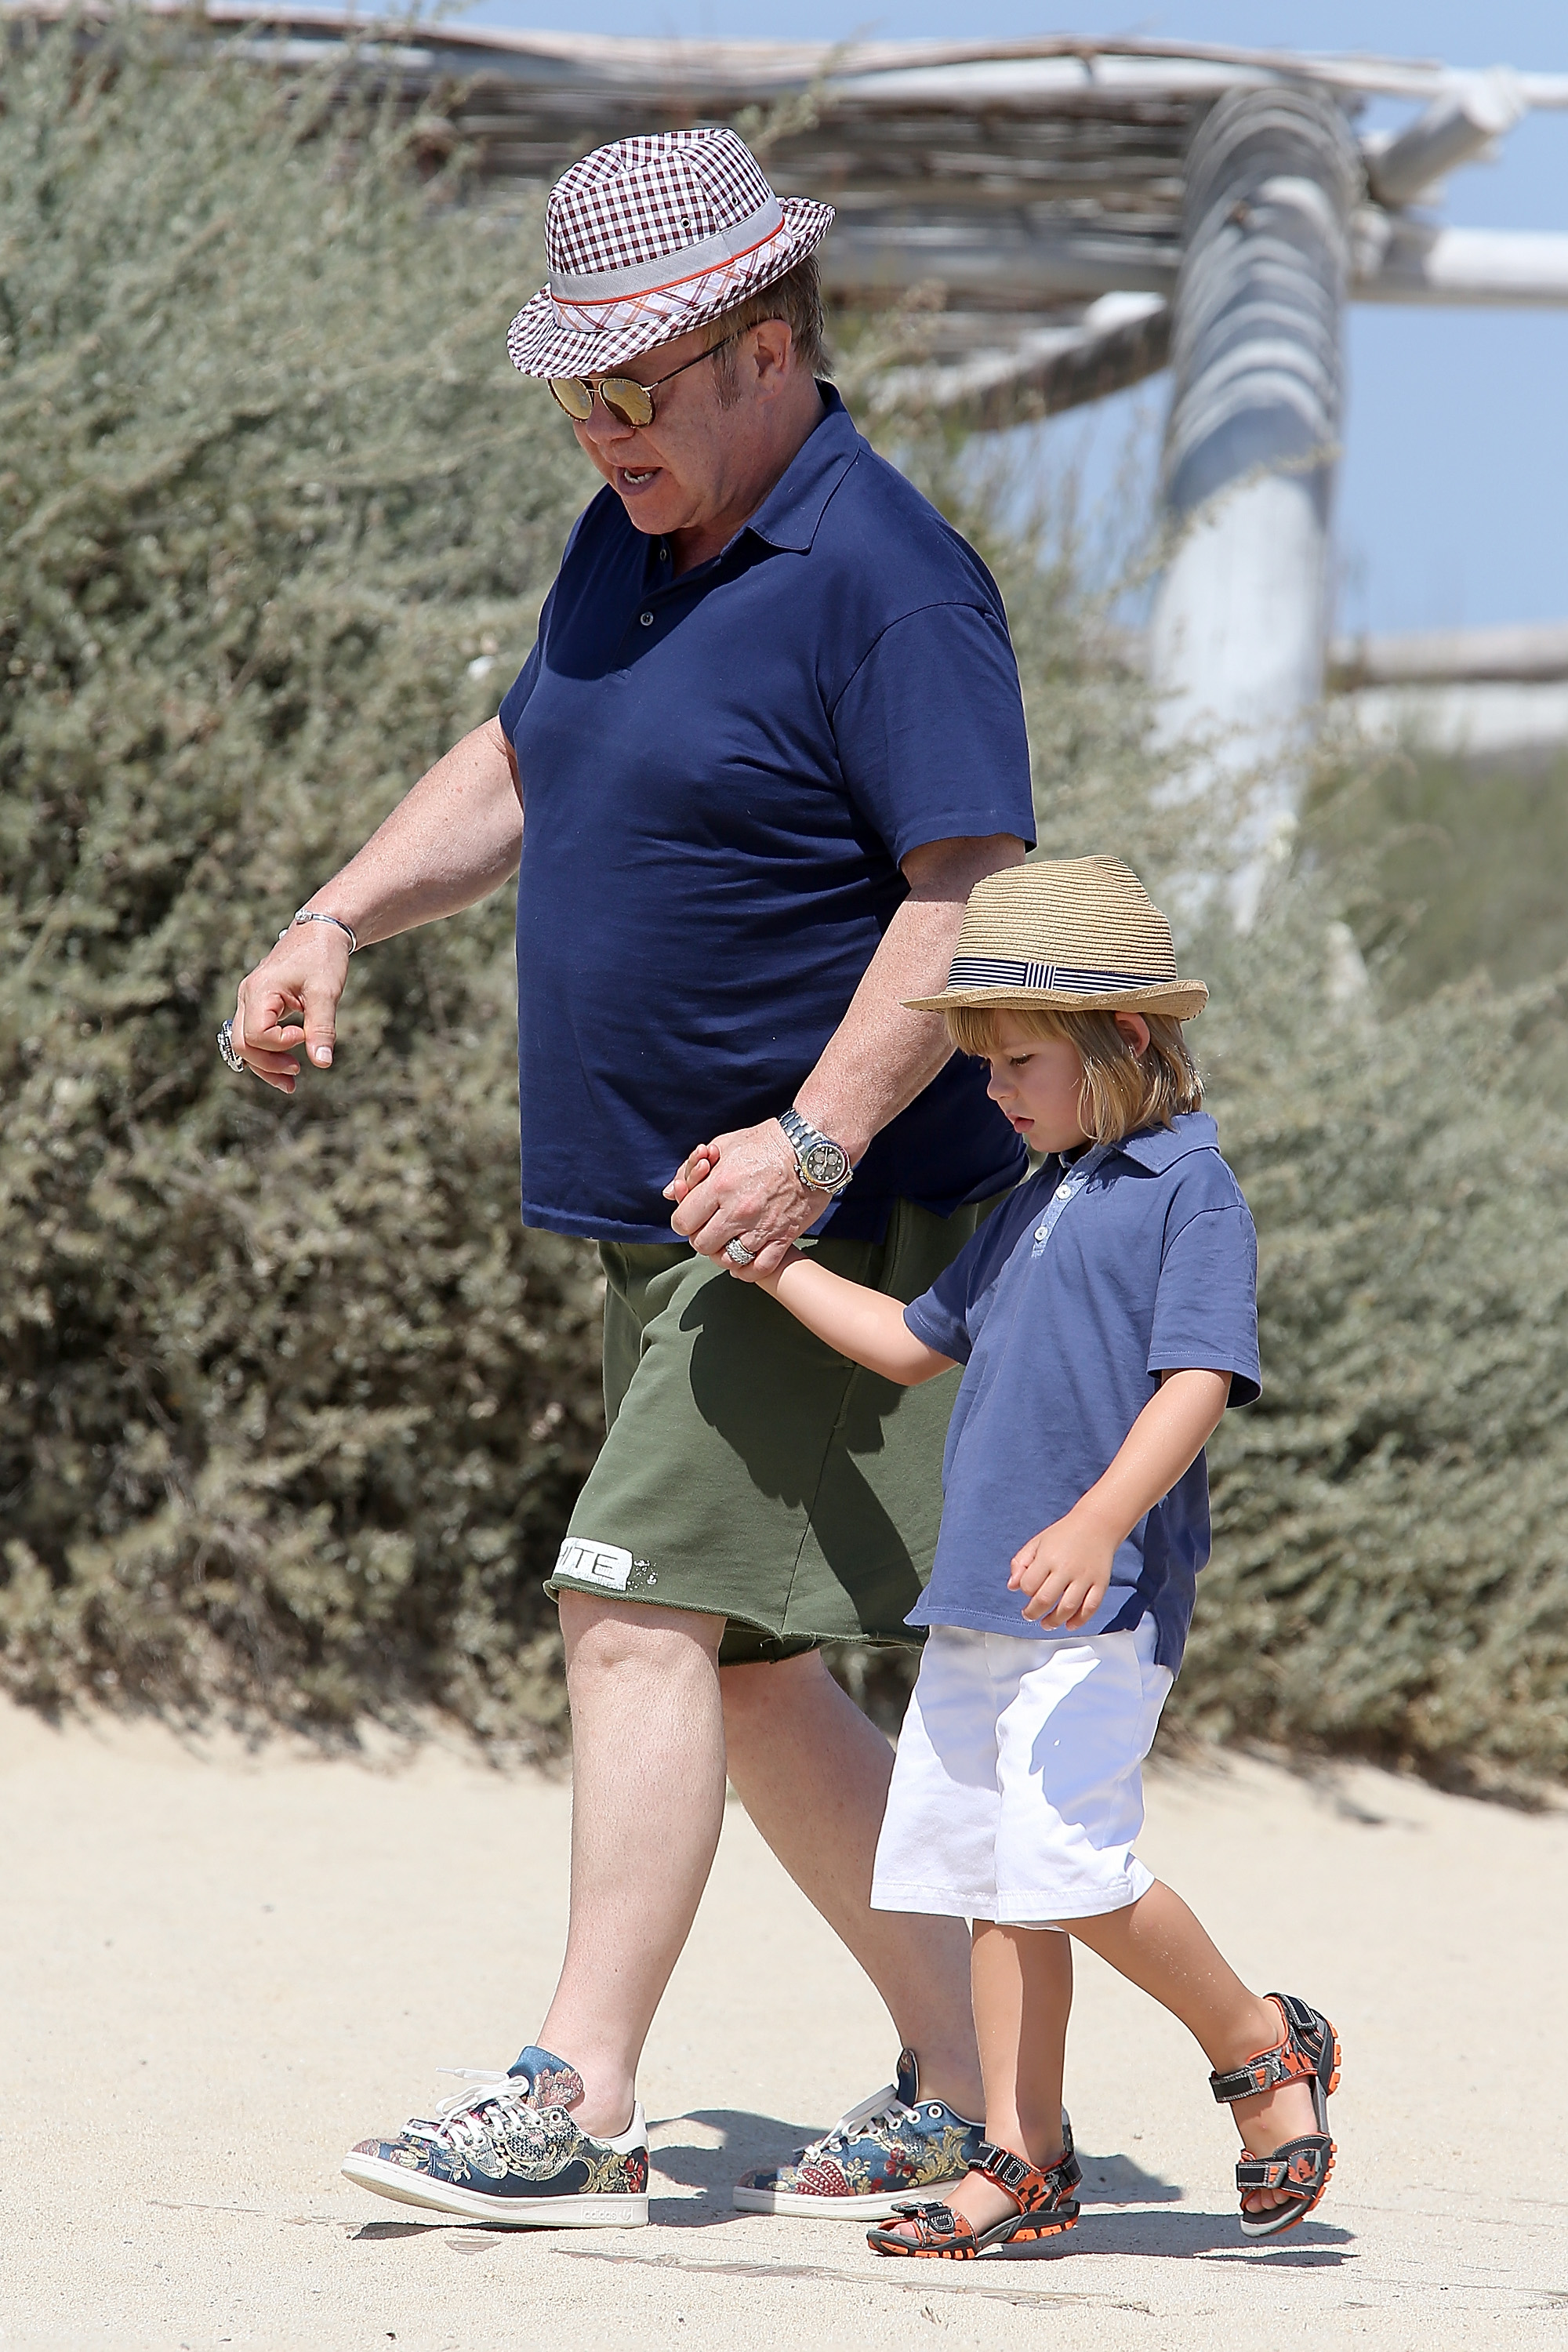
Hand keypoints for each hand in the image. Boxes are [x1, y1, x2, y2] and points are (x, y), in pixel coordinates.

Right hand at [227, 922, 351, 1094]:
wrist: (321, 931)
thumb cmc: (323, 957)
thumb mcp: (326, 992)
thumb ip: (322, 1028)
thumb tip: (322, 1063)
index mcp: (259, 990)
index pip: (256, 1034)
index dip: (281, 1044)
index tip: (305, 1034)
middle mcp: (247, 996)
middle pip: (242, 1043)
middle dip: (267, 1064)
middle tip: (297, 1073)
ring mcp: (250, 1001)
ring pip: (244, 1043)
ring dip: (265, 1065)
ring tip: (292, 1082)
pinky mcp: (259, 1005)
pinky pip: (254, 1035)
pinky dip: (268, 1053)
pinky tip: (287, 1065)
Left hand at [663, 1119, 823, 1275]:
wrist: (812, 1149)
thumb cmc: (766, 1143)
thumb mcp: (724, 1145)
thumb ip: (692, 1169)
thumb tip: (670, 1193)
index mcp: (719, 1186)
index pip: (683, 1222)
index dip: (685, 1221)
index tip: (694, 1216)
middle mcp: (737, 1210)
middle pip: (702, 1244)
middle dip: (702, 1238)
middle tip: (711, 1229)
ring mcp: (760, 1227)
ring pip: (728, 1260)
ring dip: (724, 1254)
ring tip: (728, 1242)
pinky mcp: (783, 1237)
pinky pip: (759, 1268)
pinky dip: (748, 1270)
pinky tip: (745, 1259)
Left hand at [1009, 1508, 1116, 1629]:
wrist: (1097, 1524)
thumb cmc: (1064, 1534)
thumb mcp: (1037, 1542)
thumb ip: (1021, 1563)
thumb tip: (1012, 1586)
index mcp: (1048, 1557)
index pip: (1029, 1585)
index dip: (1025, 1592)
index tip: (1027, 1593)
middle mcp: (1067, 1568)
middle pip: (1045, 1599)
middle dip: (1033, 1613)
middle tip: (1030, 1615)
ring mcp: (1085, 1577)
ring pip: (1068, 1608)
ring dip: (1054, 1621)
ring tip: (1047, 1624)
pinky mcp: (1101, 1583)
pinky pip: (1090, 1607)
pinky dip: (1079, 1620)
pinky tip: (1069, 1625)